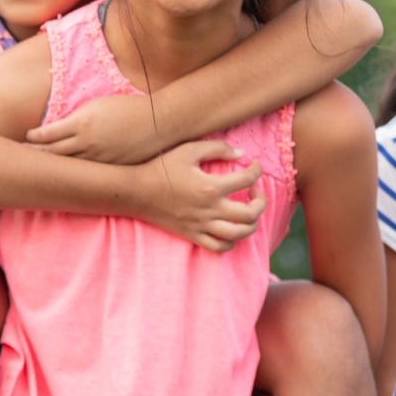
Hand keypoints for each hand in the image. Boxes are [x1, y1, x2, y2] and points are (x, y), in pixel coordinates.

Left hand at [26, 95, 161, 163]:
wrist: (158, 122)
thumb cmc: (127, 108)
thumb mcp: (97, 105)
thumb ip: (76, 118)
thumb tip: (58, 129)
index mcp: (81, 123)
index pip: (47, 134)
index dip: (34, 137)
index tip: (27, 137)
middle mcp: (87, 143)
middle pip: (52, 153)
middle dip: (35, 154)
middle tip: (20, 157)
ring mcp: (98, 159)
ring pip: (67, 166)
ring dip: (51, 167)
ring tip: (38, 169)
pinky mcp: (109, 169)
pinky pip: (86, 173)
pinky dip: (73, 174)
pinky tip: (65, 177)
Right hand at [131, 140, 265, 251]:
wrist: (135, 192)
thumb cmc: (161, 168)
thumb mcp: (188, 150)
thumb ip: (217, 148)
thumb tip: (241, 154)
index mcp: (210, 186)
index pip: (247, 179)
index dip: (257, 169)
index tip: (254, 165)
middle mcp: (209, 209)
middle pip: (250, 214)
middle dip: (260, 201)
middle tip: (254, 191)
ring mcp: (201, 225)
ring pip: (239, 234)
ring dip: (251, 223)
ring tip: (246, 211)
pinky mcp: (192, 235)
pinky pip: (219, 247)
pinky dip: (231, 242)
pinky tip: (230, 228)